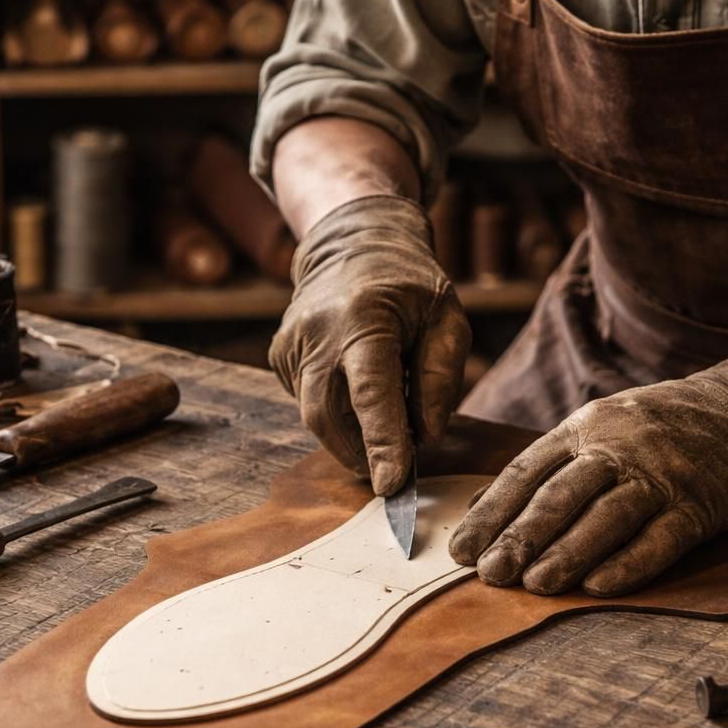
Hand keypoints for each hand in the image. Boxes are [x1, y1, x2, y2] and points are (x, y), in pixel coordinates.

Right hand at [270, 194, 470, 494]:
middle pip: (327, 416)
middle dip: (360, 454)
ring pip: (314, 415)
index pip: (371, 393)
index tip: (392, 486)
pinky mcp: (280, 355)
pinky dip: (337, 413)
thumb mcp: (448, 318)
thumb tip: (426, 436)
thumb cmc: (410, 284)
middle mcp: (316, 330)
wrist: (353, 241)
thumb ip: (441, 378)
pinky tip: (356, 389)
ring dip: (350, 436)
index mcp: (363, 316)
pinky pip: (308, 402)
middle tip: (393, 470)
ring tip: (383, 425)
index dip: (382, 443)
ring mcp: (290, 343)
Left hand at [449, 342, 727, 595]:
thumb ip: (547, 467)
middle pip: (562, 495)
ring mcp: (662, 475)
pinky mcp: (700, 505)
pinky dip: (629, 563)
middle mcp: (619, 448)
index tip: (461, 550)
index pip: (527, 471)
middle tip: (490, 574)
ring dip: (569, 553)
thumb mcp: (598, 428)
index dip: (492, 513)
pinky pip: (661, 538)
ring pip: (607, 517)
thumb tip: (482, 511)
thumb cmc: (656, 430)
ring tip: (534, 586)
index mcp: (584, 428)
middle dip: (522, 536)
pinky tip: (598, 587)